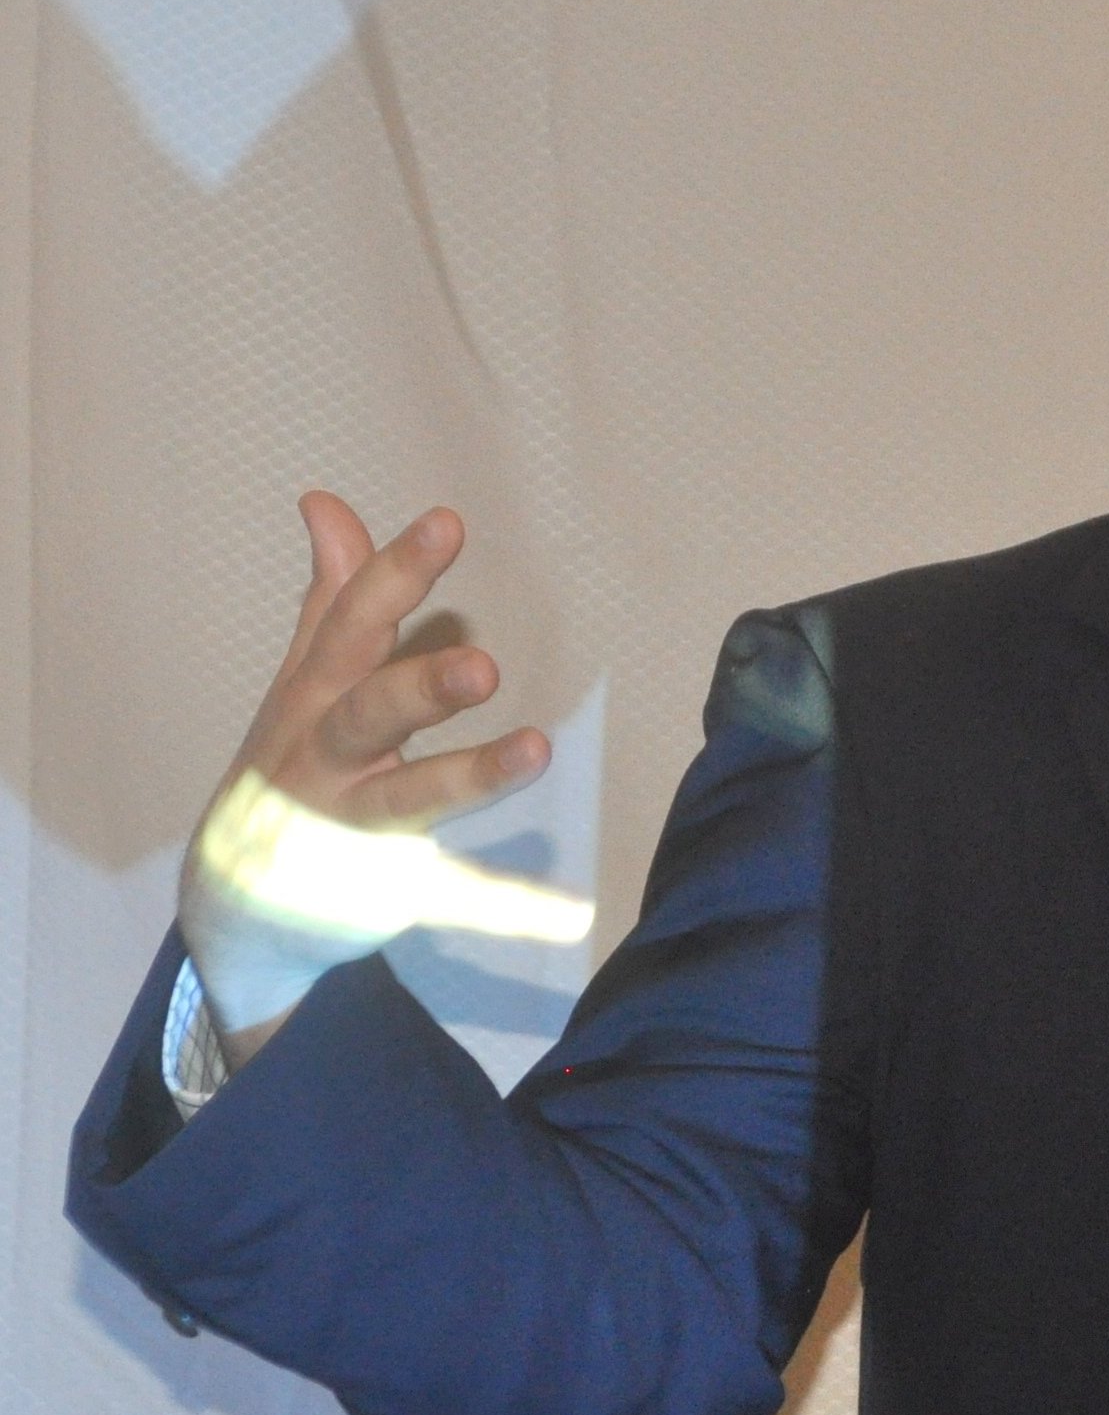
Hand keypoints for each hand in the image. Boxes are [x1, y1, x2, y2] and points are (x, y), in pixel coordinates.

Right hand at [177, 495, 554, 1052]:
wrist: (233, 906)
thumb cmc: (289, 765)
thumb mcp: (303, 683)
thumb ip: (332, 598)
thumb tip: (326, 502)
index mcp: (311, 700)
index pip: (352, 626)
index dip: (396, 574)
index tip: (448, 524)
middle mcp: (323, 761)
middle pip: (369, 715)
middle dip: (420, 686)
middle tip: (485, 664)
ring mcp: (350, 829)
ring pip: (407, 800)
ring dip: (471, 775)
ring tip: (538, 750)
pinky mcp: (386, 888)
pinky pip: (451, 897)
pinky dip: (508, 907)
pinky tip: (569, 913)